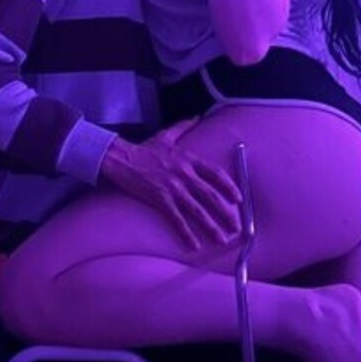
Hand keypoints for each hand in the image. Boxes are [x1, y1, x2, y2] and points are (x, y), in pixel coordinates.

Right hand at [101, 125, 244, 251]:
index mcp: (189, 159)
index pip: (216, 174)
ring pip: (197, 210)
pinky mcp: (160, 199)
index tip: (238, 199)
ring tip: (222, 240)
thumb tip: (196, 116)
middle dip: (226, 213)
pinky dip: (186, 233)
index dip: (229, 187)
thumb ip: (183, 126)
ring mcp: (173, 187)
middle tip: (237, 227)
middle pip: (211, 196)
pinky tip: (194, 245)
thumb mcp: (166, 135)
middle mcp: (185, 174)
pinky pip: (177, 219)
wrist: (121, 158)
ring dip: (211, 227)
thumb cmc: (144, 148)